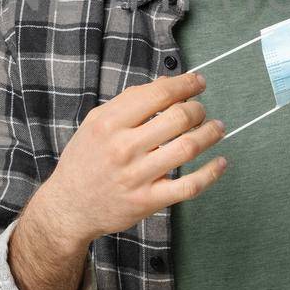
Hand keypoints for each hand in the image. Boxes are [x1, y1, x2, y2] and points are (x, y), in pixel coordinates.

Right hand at [35, 71, 227, 245]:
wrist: (69, 207)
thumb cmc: (85, 160)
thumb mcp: (97, 123)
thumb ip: (131, 101)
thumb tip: (169, 83)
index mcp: (109, 123)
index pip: (158, 95)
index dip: (185, 84)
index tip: (198, 82)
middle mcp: (123, 148)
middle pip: (177, 118)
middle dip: (198, 109)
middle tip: (202, 109)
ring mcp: (137, 176)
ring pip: (187, 148)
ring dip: (210, 134)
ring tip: (217, 128)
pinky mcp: (148, 201)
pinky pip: (189, 186)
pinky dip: (211, 173)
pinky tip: (220, 162)